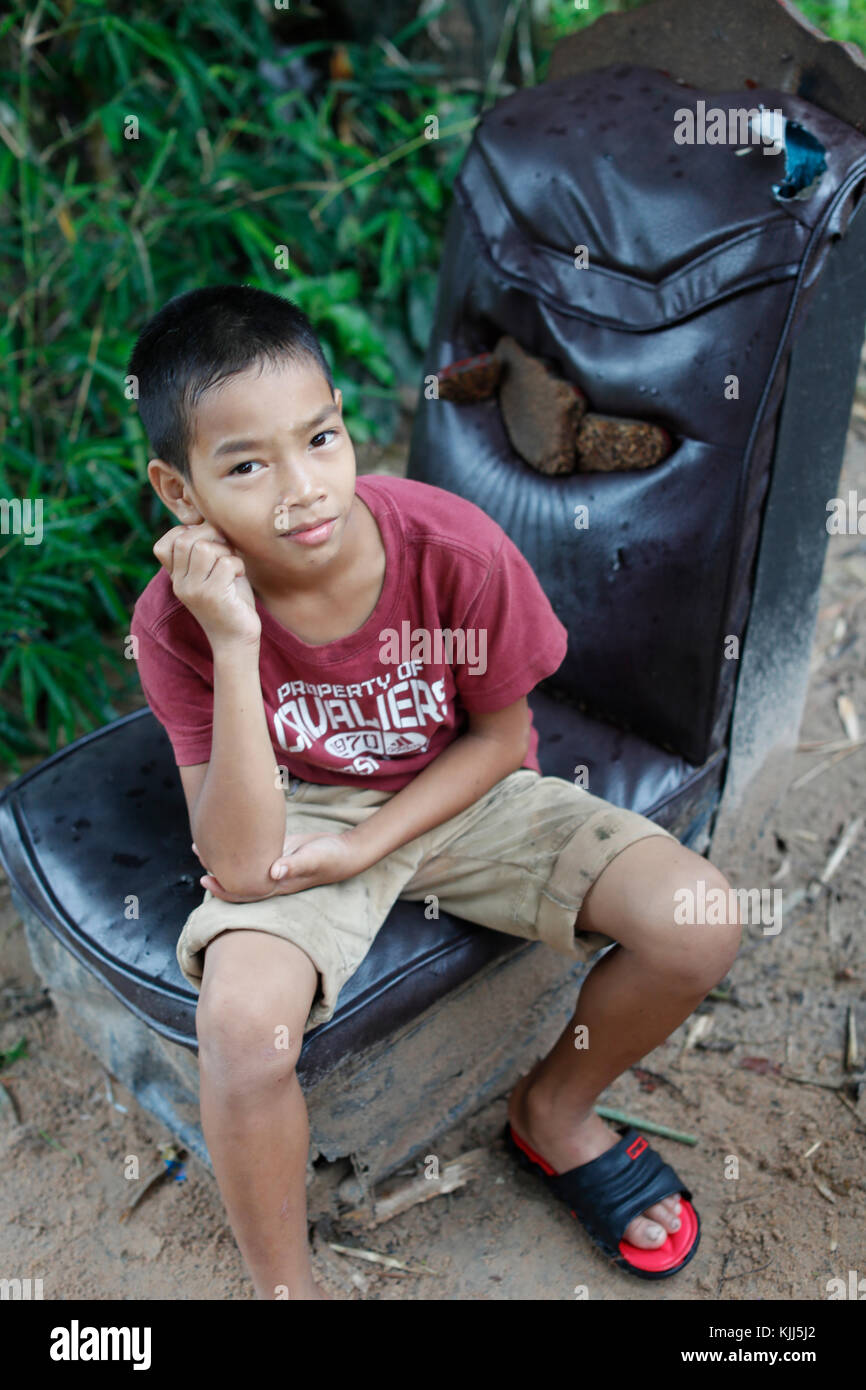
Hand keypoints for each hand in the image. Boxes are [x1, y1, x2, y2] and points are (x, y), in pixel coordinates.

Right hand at [153, 520, 260, 650]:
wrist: (237, 641)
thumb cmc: (231, 601)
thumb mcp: (213, 572)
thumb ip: (208, 549)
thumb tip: (210, 517)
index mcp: (176, 577)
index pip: (165, 543)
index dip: (187, 534)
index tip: (208, 543)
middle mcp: (179, 583)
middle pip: (186, 540)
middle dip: (211, 536)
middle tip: (226, 550)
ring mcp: (193, 590)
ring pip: (204, 548)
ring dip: (225, 551)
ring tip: (232, 567)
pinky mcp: (211, 596)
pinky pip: (225, 563)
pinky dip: (237, 565)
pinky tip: (238, 577)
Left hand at [190, 830, 365, 901]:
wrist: (344, 851)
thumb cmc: (330, 858)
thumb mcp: (312, 859)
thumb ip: (294, 865)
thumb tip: (272, 872)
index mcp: (275, 884)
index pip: (243, 893)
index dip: (222, 890)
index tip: (204, 879)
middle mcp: (270, 877)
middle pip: (237, 879)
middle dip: (216, 868)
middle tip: (197, 850)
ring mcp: (273, 865)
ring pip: (242, 864)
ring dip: (224, 855)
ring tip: (205, 841)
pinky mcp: (277, 851)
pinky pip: (253, 852)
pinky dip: (239, 845)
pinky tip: (228, 833)